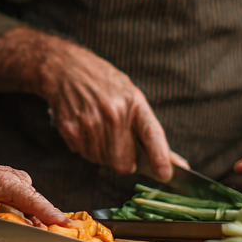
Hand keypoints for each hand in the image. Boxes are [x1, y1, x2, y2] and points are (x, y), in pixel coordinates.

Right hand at [34, 32, 174, 179]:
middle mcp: (114, 113)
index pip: (151, 133)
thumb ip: (148, 129)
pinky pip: (84, 155)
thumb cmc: (102, 82)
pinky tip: (85, 127)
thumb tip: (176, 163)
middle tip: (117, 142)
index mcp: (134, 103)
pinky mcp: (71, 128)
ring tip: (97, 127)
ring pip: (103, 161)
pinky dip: (86, 147)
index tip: (166, 174)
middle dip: (123, 160)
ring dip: (102, 153)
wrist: (66, 67)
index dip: (160, 156)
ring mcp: (91, 121)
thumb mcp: (130, 95)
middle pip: (123, 162)